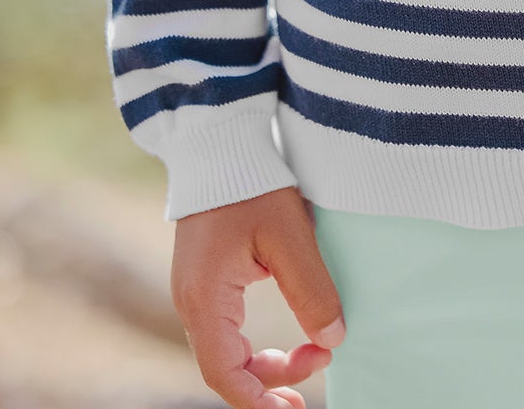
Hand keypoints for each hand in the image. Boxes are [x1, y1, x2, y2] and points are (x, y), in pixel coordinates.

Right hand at [170, 185, 345, 408]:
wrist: (219, 141)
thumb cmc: (251, 183)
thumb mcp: (290, 236)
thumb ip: (311, 291)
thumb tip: (332, 340)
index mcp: (206, 299)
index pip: (225, 374)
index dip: (259, 399)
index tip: (295, 407)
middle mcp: (191, 300)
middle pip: (226, 366)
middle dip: (270, 381)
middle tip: (315, 380)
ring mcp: (195, 289)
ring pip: (227, 348)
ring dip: (266, 362)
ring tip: (311, 358)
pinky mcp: (205, 276)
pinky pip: (225, 328)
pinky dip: (254, 343)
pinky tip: (285, 339)